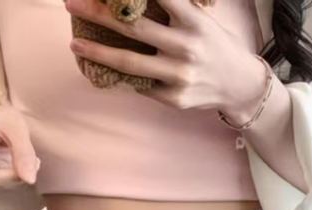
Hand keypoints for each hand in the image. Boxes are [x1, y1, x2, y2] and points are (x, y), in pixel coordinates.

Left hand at [66, 0, 267, 122]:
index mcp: (193, 20)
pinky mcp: (174, 97)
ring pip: (129, 62)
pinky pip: (140, 85)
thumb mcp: (203, 19)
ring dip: (98, 53)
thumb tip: (133, 2)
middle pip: (133, 27)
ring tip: (76, 46)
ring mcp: (179, 74)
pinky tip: (103, 69)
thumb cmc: (216, 46)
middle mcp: (186, 46)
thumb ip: (177, 10)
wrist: (240, 86)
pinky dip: (121, 76)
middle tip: (72, 4)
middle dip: (98, 14)